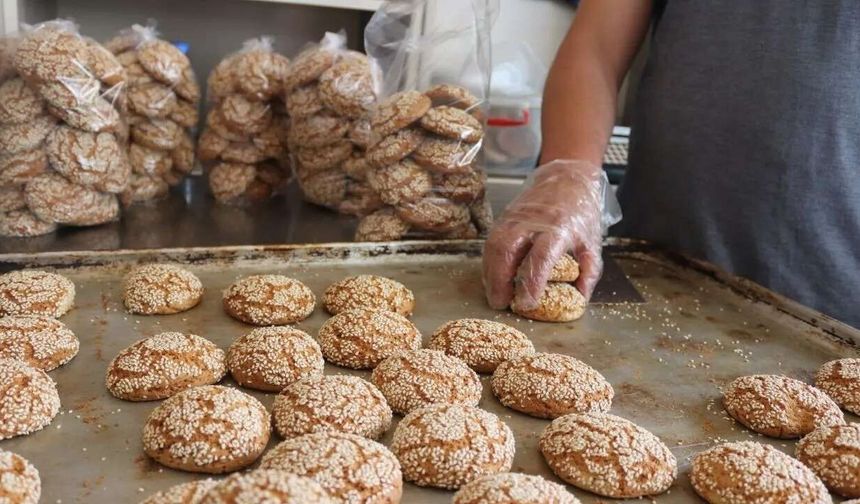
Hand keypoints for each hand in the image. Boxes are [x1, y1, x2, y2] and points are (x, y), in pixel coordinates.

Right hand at [482, 159, 618, 309]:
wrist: (568, 178)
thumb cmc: (581, 212)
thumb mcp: (593, 242)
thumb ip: (589, 272)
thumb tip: (580, 299)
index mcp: (559, 228)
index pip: (540, 257)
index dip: (531, 282)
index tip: (526, 302)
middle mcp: (533, 221)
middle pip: (507, 250)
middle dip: (500, 280)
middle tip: (500, 303)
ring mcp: (516, 217)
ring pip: (494, 245)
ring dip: (490, 273)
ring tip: (494, 294)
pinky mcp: (506, 216)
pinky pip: (491, 240)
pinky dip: (489, 262)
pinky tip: (492, 277)